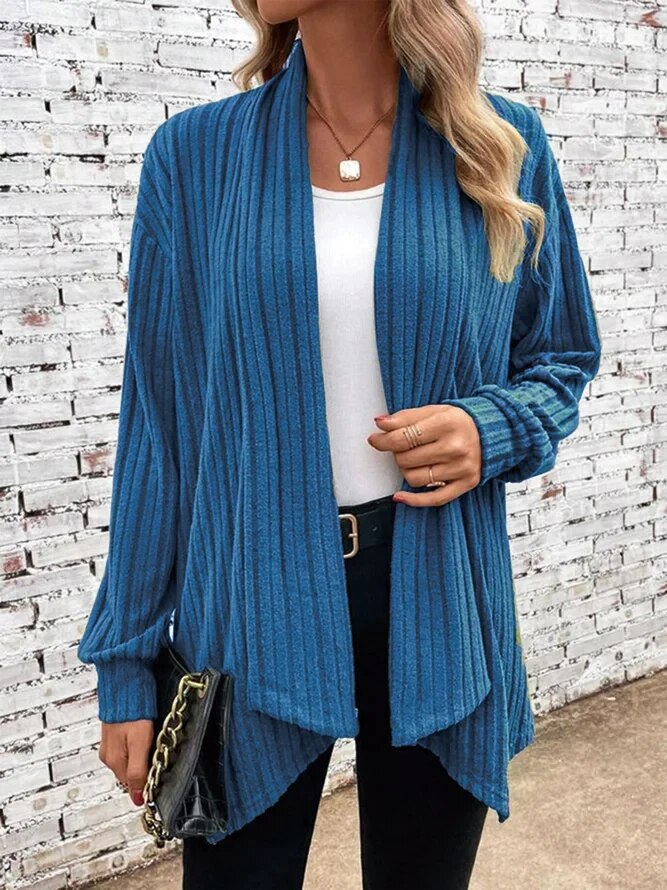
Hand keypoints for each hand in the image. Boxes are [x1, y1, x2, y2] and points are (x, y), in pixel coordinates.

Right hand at [100, 719, 153, 805]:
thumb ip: (138, 771)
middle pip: (130, 773)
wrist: (125, 685)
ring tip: (155, 748)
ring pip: (130, 760)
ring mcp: (111, 742)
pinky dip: (138, 747)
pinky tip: (146, 738)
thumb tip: (137, 799)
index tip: (159, 781)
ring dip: (142, 758)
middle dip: (144, 771)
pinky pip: (128, 747)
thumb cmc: (133, 712)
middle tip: (160, 761)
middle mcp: (109, 754)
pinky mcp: (116, 731)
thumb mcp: (139, 745)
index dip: (146, 785)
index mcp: (114, 760)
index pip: (131, 785)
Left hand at [367, 404, 481, 505]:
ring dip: (406, 470)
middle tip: (403, 447)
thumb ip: (405, 417)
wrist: (491, 433)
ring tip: (414, 460)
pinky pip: (433, 499)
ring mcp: (461, 468)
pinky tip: (400, 495)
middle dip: (397, 453)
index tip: (375, 440)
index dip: (382, 440)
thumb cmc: (459, 422)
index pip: (402, 438)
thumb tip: (380, 423)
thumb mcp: (433, 411)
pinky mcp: (465, 484)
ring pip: (414, 479)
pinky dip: (412, 500)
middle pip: (405, 459)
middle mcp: (455, 447)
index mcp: (446, 424)